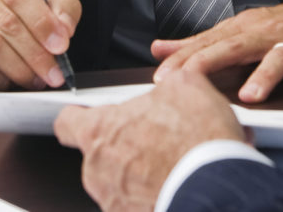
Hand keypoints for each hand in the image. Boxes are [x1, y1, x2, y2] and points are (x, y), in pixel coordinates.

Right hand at [0, 0, 80, 88]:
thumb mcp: (49, 2)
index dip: (42, 22)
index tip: (61, 45)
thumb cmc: (20, 12)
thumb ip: (64, 10)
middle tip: (53, 74)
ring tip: (35, 80)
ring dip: (19, 69)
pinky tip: (10, 80)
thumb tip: (64, 30)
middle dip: (35, 54)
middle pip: (7, 24)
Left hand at [55, 71, 245, 211]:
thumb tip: (169, 84)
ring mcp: (113, 202)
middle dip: (126, 146)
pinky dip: (154, 194)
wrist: (216, 189)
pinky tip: (178, 183)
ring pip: (120, 182)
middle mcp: (97, 170)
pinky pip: (137, 204)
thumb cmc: (195, 141)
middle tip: (156, 140)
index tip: (86, 116)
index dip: (77, 116)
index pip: (66, 122)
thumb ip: (165, 83)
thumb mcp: (186, 87)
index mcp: (100, 131)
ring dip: (141, 174)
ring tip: (174, 164)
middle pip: (100, 153)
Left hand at [150, 0, 282, 101]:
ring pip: (279, 59)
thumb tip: (160, 49)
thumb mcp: (239, 31)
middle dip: (209, 63)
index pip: (208, 45)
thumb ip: (201, 43)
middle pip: (235, 48)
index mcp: (244, 30)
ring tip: (250, 96)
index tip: (160, 79)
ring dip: (265, 77)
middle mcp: (267, 34)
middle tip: (188, 85)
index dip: (183, 61)